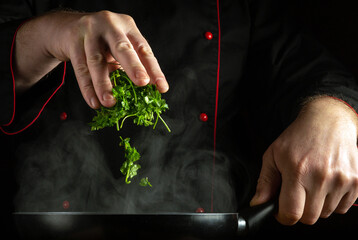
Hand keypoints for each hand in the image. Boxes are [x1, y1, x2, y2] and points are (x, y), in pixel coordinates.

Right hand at [14, 10, 167, 108]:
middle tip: (142, 83)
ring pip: (97, 61)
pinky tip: (94, 102)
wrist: (65, 27)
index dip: (154, 70)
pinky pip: (80, 68)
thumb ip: (131, 65)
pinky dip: (87, 88)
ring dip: (104, 84)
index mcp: (127, 27)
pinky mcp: (72, 41)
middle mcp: (109, 25)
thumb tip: (147, 92)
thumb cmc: (100, 42)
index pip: (144, 49)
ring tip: (110, 102)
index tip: (162, 88)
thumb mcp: (118, 48)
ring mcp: (89, 31)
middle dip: (133, 66)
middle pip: (122, 48)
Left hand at [250, 97, 357, 224]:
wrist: (327, 121)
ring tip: (312, 184)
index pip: (292, 213)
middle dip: (299, 211)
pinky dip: (333, 202)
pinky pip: (343, 208)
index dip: (283, 216)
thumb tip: (258, 203)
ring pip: (326, 214)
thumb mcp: (273, 155)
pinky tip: (326, 184)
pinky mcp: (357, 182)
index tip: (281, 210)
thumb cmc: (298, 137)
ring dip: (316, 205)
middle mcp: (322, 177)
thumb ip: (265, 182)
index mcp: (298, 170)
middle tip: (296, 194)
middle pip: (309, 218)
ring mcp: (342, 180)